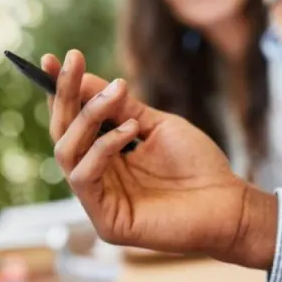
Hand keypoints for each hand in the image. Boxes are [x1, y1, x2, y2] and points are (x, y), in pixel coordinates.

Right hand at [44, 51, 277, 268]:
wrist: (229, 202)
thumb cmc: (198, 165)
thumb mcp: (155, 124)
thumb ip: (120, 106)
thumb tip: (85, 78)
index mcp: (105, 159)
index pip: (71, 124)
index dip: (59, 93)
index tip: (51, 59)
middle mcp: (96, 180)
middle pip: (61, 134)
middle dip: (66, 95)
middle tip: (74, 61)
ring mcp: (98, 203)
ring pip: (66, 152)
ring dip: (88, 116)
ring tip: (118, 92)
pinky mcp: (106, 222)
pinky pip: (84, 177)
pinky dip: (104, 147)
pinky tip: (132, 130)